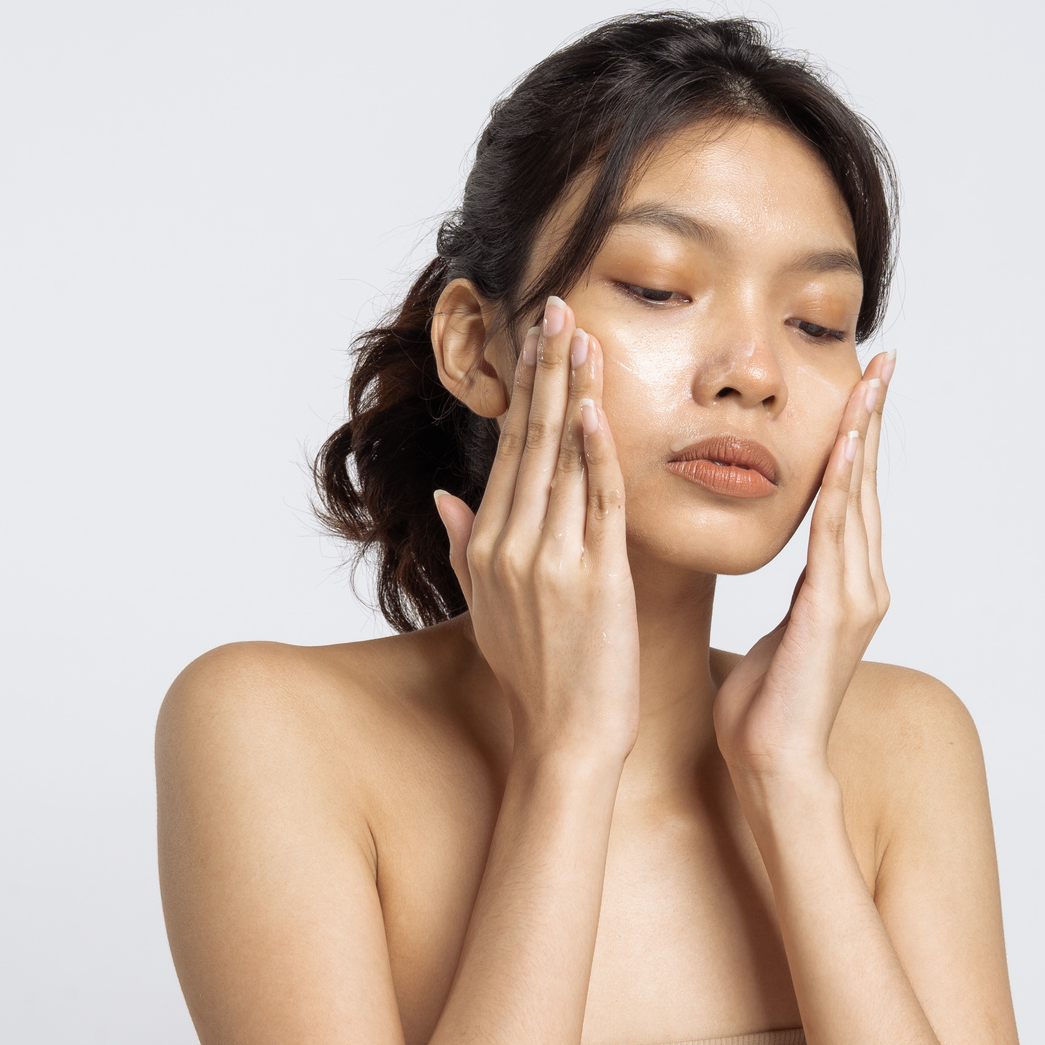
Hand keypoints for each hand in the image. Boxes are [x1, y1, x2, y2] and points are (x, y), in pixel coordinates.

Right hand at [435, 297, 638, 769]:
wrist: (565, 738)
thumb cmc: (535, 678)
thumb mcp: (488, 610)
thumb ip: (467, 548)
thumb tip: (448, 498)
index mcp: (489, 548)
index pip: (508, 453)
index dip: (524, 392)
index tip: (535, 340)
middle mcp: (512, 546)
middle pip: (530, 441)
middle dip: (544, 371)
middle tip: (556, 307)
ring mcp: (550, 561)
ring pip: (561, 461)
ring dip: (571, 393)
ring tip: (581, 335)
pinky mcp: (593, 579)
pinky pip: (596, 504)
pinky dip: (597, 455)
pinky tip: (596, 410)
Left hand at [713, 351, 895, 801]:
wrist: (770, 766)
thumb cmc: (759, 708)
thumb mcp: (768, 635)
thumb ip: (782, 598)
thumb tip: (759, 570)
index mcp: (840, 586)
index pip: (849, 496)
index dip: (855, 440)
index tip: (859, 387)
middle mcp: (859, 584)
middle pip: (865, 484)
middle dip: (873, 420)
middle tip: (882, 360)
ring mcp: (854, 597)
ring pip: (858, 499)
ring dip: (862, 437)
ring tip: (869, 382)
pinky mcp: (835, 612)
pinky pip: (836, 536)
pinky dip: (841, 488)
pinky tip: (842, 448)